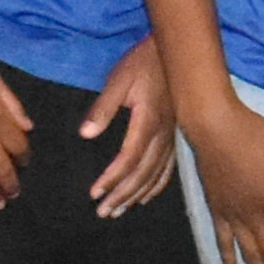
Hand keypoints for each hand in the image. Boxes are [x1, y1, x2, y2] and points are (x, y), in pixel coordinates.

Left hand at [79, 41, 182, 215]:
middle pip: (142, 174)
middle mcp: (163, 135)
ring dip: (136, 195)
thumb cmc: (143, 62)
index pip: (128, 159)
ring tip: (119, 211)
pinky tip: (146, 197)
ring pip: (155, 175)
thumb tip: (86, 134)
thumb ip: (103, 108)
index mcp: (148, 122)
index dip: (112, 179)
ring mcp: (172, 137)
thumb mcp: (119, 79)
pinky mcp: (175, 135)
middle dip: (122, 195)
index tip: (95, 193)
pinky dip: (156, 185)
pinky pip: (168, 168)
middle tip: (103, 212)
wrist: (177, 52)